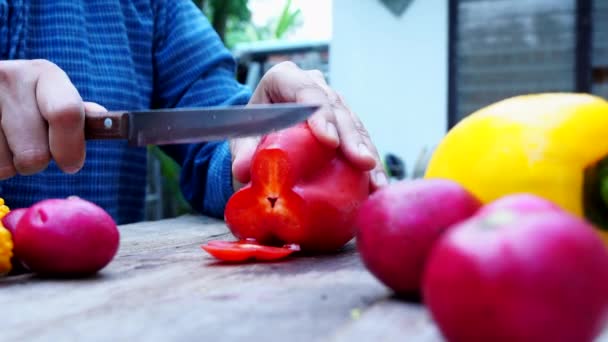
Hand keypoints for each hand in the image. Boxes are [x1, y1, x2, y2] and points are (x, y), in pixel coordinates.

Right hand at [0, 59, 102, 178]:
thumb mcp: (55, 99)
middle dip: (36, 162)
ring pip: (6, 165)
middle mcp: (10, 77)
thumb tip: (106, 120)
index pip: (66, 114)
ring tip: (7, 142)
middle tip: (30, 148)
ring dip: (10, 164)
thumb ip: (77, 115)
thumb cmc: (30, 102)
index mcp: (45, 74)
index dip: (70, 148)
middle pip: (34, 153)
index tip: (71, 164)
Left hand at [230, 61, 386, 191]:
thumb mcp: (242, 136)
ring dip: (367, 153)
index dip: (320, 114)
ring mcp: (332, 103)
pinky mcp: (344, 123)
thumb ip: (242, 151)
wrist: (260, 126)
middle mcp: (314, 86)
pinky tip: (377, 183)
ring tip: (376, 180)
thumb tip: (243, 170)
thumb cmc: (250, 127)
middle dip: (351, 138)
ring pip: (354, 125)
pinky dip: (368, 163)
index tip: (330, 142)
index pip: (305, 91)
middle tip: (362, 163)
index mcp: (285, 78)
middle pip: (336, 108)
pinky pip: (360, 140)